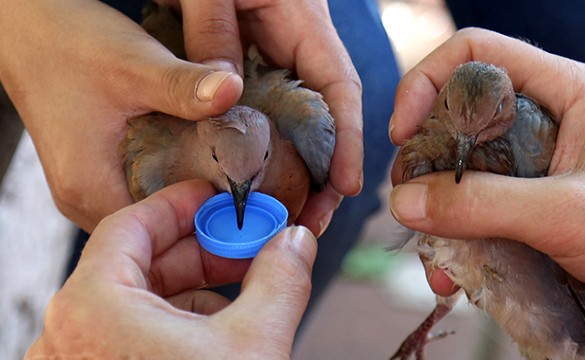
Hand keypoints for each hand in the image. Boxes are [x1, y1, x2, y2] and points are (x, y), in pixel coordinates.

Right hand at [0, 0, 360, 235]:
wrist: (27, 29)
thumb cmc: (67, 43)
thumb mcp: (133, 63)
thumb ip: (184, 84)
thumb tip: (232, 92)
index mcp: (91, 186)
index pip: (158, 237)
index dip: (211, 229)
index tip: (257, 218)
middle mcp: (88, 198)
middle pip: (160, 237)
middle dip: (211, 225)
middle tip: (261, 213)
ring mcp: (94, 188)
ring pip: (155, 219)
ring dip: (198, 208)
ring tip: (245, 197)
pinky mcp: (102, 174)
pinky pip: (148, 196)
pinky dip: (180, 191)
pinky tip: (211, 175)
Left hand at [25, 180, 316, 358]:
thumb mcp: (254, 345)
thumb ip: (280, 279)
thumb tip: (295, 242)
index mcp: (93, 307)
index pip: (132, 224)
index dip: (182, 205)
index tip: (215, 198)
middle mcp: (72, 332)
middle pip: (139, 261)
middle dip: (201, 250)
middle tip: (245, 243)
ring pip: (139, 300)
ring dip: (196, 287)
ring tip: (244, 288)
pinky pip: (135, 333)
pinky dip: (179, 322)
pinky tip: (221, 328)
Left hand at [160, 0, 363, 234]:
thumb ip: (215, 35)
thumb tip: (222, 98)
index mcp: (305, 26)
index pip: (340, 90)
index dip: (349, 142)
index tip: (347, 188)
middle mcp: (299, 50)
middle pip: (326, 120)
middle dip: (326, 173)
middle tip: (310, 222)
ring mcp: (280, 61)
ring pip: (300, 124)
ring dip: (300, 172)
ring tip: (285, 217)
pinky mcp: (257, 68)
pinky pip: (271, 116)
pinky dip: (271, 152)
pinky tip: (258, 183)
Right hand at [389, 28, 584, 352]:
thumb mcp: (568, 214)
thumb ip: (483, 205)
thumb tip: (404, 203)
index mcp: (568, 92)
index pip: (477, 53)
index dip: (428, 83)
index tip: (402, 135)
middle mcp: (549, 122)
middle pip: (461, 118)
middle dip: (427, 162)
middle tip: (410, 203)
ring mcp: (541, 168)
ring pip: (465, 172)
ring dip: (440, 215)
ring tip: (436, 261)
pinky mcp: (536, 209)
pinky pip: (480, 212)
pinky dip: (460, 241)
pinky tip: (457, 277)